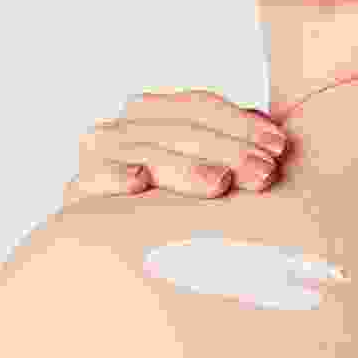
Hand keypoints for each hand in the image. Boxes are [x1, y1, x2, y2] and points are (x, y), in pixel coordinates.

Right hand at [62, 91, 288, 208]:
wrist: (114, 252)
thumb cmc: (176, 207)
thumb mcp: (206, 172)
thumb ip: (232, 149)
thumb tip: (276, 144)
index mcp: (157, 113)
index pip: (200, 106)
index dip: (242, 122)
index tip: (278, 146)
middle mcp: (126, 127)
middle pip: (179, 128)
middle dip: (227, 149)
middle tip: (262, 174)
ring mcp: (99, 156)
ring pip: (145, 150)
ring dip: (184, 167)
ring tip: (218, 183)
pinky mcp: (79, 191)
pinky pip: (91, 178)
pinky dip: (114, 176)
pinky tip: (138, 182)